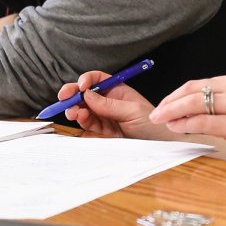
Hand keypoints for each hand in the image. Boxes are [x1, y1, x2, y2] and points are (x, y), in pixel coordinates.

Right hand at [57, 72, 173, 140]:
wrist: (161, 146)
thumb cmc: (154, 125)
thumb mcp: (133, 111)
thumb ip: (109, 104)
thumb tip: (87, 95)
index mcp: (119, 91)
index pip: (99, 80)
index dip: (87, 80)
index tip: (81, 86)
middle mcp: (110, 102)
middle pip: (87, 94)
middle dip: (73, 93)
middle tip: (63, 97)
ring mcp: (106, 116)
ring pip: (84, 109)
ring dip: (74, 108)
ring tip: (71, 111)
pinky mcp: (104, 131)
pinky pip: (89, 123)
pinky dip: (81, 120)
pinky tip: (79, 117)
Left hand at [148, 71, 225, 175]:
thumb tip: (194, 111)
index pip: (200, 82)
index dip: (177, 93)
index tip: (164, 104)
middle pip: (193, 90)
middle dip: (170, 102)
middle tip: (155, 113)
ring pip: (195, 104)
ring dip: (173, 113)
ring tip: (160, 121)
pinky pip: (203, 122)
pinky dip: (186, 125)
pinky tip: (176, 129)